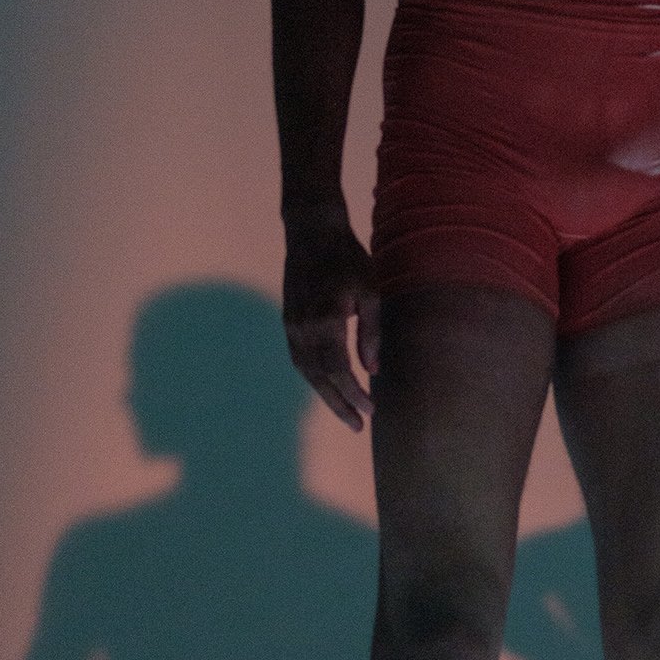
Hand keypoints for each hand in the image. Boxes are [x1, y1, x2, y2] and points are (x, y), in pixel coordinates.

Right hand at [283, 214, 380, 429]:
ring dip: (325, 394)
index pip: (339, 370)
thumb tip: (372, 370)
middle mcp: (303, 329)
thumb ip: (371, 333)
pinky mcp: (288, 321)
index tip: (371, 411)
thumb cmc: (348, 259)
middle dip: (339, 405)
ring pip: (306, 371)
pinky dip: (313, 377)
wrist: (311, 233)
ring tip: (345, 412)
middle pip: (319, 379)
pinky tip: (327, 385)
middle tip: (357, 426)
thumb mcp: (371, 293)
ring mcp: (291, 326)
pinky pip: (299, 358)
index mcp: (326, 322)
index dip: (354, 394)